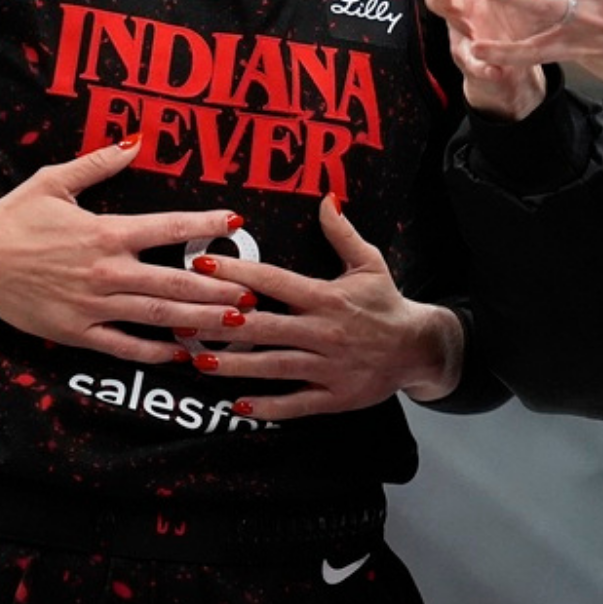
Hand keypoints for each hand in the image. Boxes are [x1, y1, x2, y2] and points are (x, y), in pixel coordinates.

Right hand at [0, 141, 259, 366]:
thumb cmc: (13, 217)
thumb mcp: (54, 181)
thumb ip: (99, 164)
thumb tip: (136, 140)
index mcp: (106, 232)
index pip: (168, 227)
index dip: (205, 224)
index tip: (236, 222)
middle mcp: (106, 271)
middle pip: (175, 282)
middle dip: (218, 288)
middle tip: (253, 293)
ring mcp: (93, 306)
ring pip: (157, 317)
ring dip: (199, 320)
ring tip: (232, 323)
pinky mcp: (77, 332)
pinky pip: (123, 346)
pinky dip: (155, 351)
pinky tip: (181, 353)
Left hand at [179, 195, 462, 421]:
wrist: (418, 348)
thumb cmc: (386, 303)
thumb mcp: (370, 263)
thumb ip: (342, 233)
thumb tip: (326, 198)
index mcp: (327, 297)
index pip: (275, 281)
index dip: (238, 271)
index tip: (203, 263)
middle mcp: (324, 332)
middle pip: (265, 327)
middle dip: (222, 324)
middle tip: (184, 320)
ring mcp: (329, 367)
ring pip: (274, 366)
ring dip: (234, 365)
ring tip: (199, 360)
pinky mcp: (334, 397)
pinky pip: (296, 403)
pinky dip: (267, 405)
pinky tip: (237, 404)